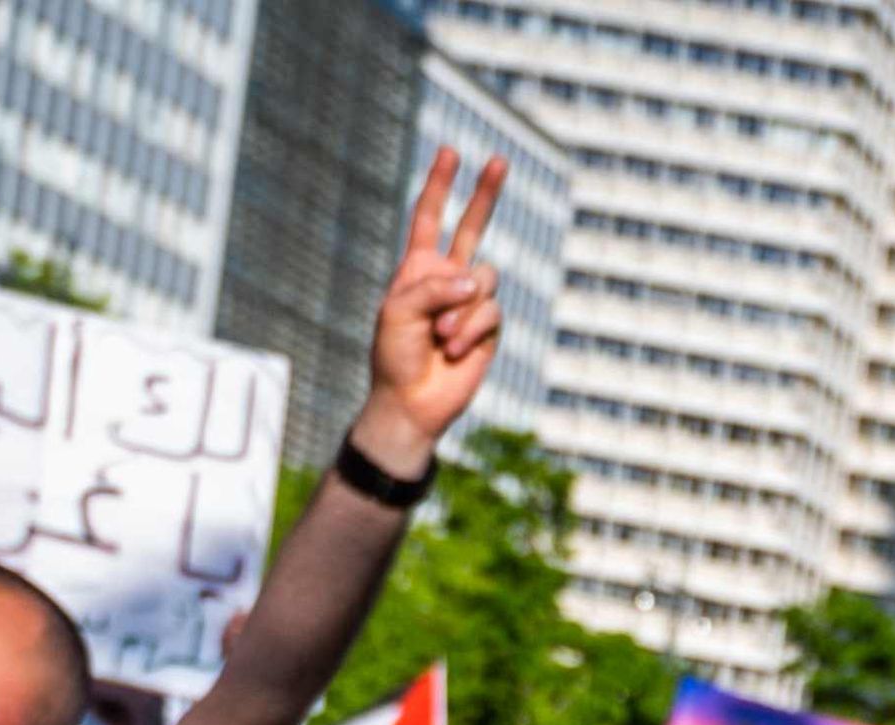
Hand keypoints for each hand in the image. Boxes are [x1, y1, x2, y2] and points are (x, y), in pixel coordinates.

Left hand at [349, 148, 511, 479]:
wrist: (412, 402)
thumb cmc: (395, 356)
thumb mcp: (398, 311)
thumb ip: (432, 287)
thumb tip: (476, 281)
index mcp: (418, 268)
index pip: (429, 218)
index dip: (439, 185)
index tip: (450, 151)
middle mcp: (448, 278)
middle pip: (472, 227)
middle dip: (485, 194)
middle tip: (499, 160)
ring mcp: (471, 302)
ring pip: (485, 279)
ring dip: (461, 309)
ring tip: (441, 338)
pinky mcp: (489, 328)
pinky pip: (491, 311)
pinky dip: (470, 330)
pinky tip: (454, 352)